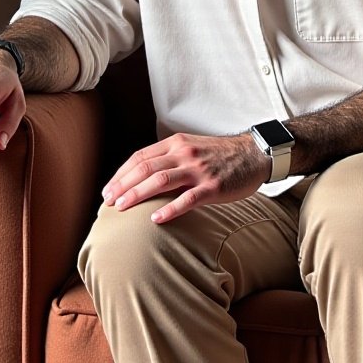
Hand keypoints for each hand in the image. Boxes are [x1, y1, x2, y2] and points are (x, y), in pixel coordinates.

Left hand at [102, 132, 270, 223]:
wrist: (255, 155)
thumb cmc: (221, 155)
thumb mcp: (192, 148)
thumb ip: (169, 158)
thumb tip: (143, 176)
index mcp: (176, 143)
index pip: (140, 157)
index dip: (121, 174)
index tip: (109, 189)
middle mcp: (184, 154)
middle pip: (145, 168)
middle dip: (123, 186)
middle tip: (108, 202)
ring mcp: (198, 170)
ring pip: (160, 181)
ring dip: (137, 194)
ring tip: (122, 208)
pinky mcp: (213, 187)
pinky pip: (187, 198)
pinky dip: (170, 209)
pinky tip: (155, 219)